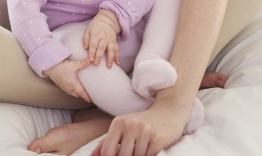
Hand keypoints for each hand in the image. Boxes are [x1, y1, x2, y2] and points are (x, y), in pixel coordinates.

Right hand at [44, 59, 91, 102]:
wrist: (50, 68)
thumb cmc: (61, 67)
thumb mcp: (73, 65)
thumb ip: (82, 63)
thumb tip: (90, 61)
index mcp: (73, 84)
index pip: (81, 93)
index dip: (86, 97)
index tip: (89, 100)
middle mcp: (69, 87)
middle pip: (77, 94)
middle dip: (82, 96)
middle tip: (87, 96)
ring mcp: (64, 87)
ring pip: (72, 93)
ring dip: (77, 94)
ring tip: (80, 92)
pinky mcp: (61, 85)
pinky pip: (68, 91)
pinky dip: (72, 91)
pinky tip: (72, 88)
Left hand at [83, 10, 120, 66]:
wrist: (107, 20)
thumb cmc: (95, 26)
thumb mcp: (88, 30)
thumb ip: (85, 39)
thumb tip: (85, 48)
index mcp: (96, 34)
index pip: (93, 44)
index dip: (92, 52)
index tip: (90, 60)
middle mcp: (104, 37)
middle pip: (102, 48)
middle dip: (99, 56)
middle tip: (96, 64)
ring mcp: (110, 40)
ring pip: (111, 49)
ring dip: (110, 58)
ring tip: (109, 66)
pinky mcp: (115, 41)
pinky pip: (117, 49)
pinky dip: (118, 56)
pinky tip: (118, 63)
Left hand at [91, 72, 227, 155]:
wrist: (169, 110)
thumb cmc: (143, 122)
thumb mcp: (123, 127)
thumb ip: (107, 141)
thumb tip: (93, 155)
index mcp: (118, 122)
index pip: (108, 151)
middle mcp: (130, 125)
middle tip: (133, 149)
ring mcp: (144, 131)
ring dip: (139, 155)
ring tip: (143, 147)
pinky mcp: (157, 139)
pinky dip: (149, 155)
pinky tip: (151, 147)